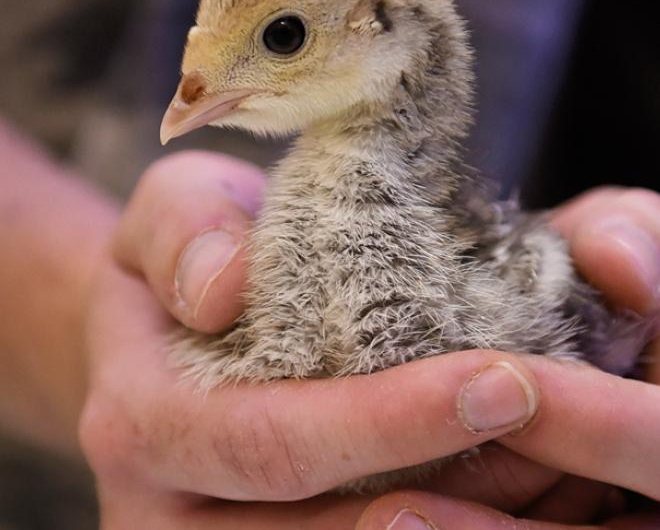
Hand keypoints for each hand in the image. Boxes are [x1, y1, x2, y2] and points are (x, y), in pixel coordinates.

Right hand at [81, 156, 659, 526]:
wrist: (162, 315)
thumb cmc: (185, 252)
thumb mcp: (174, 208)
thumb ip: (185, 230)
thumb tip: (221, 288)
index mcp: (142, 417)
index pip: (269, 440)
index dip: (385, 423)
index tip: (500, 381)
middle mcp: (164, 506)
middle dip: (452, 488)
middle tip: (556, 429)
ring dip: (461, 519)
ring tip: (552, 463)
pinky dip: (441, 519)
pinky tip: (502, 479)